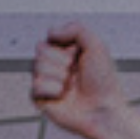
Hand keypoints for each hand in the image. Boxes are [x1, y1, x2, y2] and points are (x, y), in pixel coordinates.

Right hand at [32, 22, 126, 138]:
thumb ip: (76, 28)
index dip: (65, 45)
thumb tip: (50, 33)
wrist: (104, 110)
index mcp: (66, 52)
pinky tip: (62, 96)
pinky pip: (35, 86)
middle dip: (61, 60)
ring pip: (37, 66)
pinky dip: (51, 90)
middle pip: (40, 49)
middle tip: (75, 73)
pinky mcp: (41, 99)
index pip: (50, 37)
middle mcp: (55, 66)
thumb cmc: (104, 82)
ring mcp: (47, 82)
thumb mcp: (96, 46)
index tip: (80, 56)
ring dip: (59, 76)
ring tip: (71, 86)